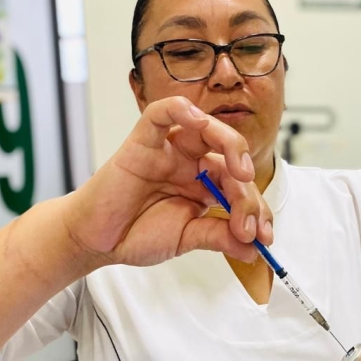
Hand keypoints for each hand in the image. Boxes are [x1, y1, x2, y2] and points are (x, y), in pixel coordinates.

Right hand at [62, 97, 273, 267]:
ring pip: (208, 129)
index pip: (241, 186)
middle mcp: (191, 163)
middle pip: (232, 159)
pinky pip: (162, 113)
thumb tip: (254, 250)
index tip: (263, 237)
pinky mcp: (143, 141)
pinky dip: (181, 110)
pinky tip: (199, 121)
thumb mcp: (187, 238)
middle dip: (247, 192)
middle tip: (247, 222)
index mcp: (204, 184)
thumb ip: (219, 238)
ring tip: (241, 172)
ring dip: (233, 144)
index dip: (258, 210)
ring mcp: (169, 150)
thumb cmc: (135, 234)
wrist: (96, 241)